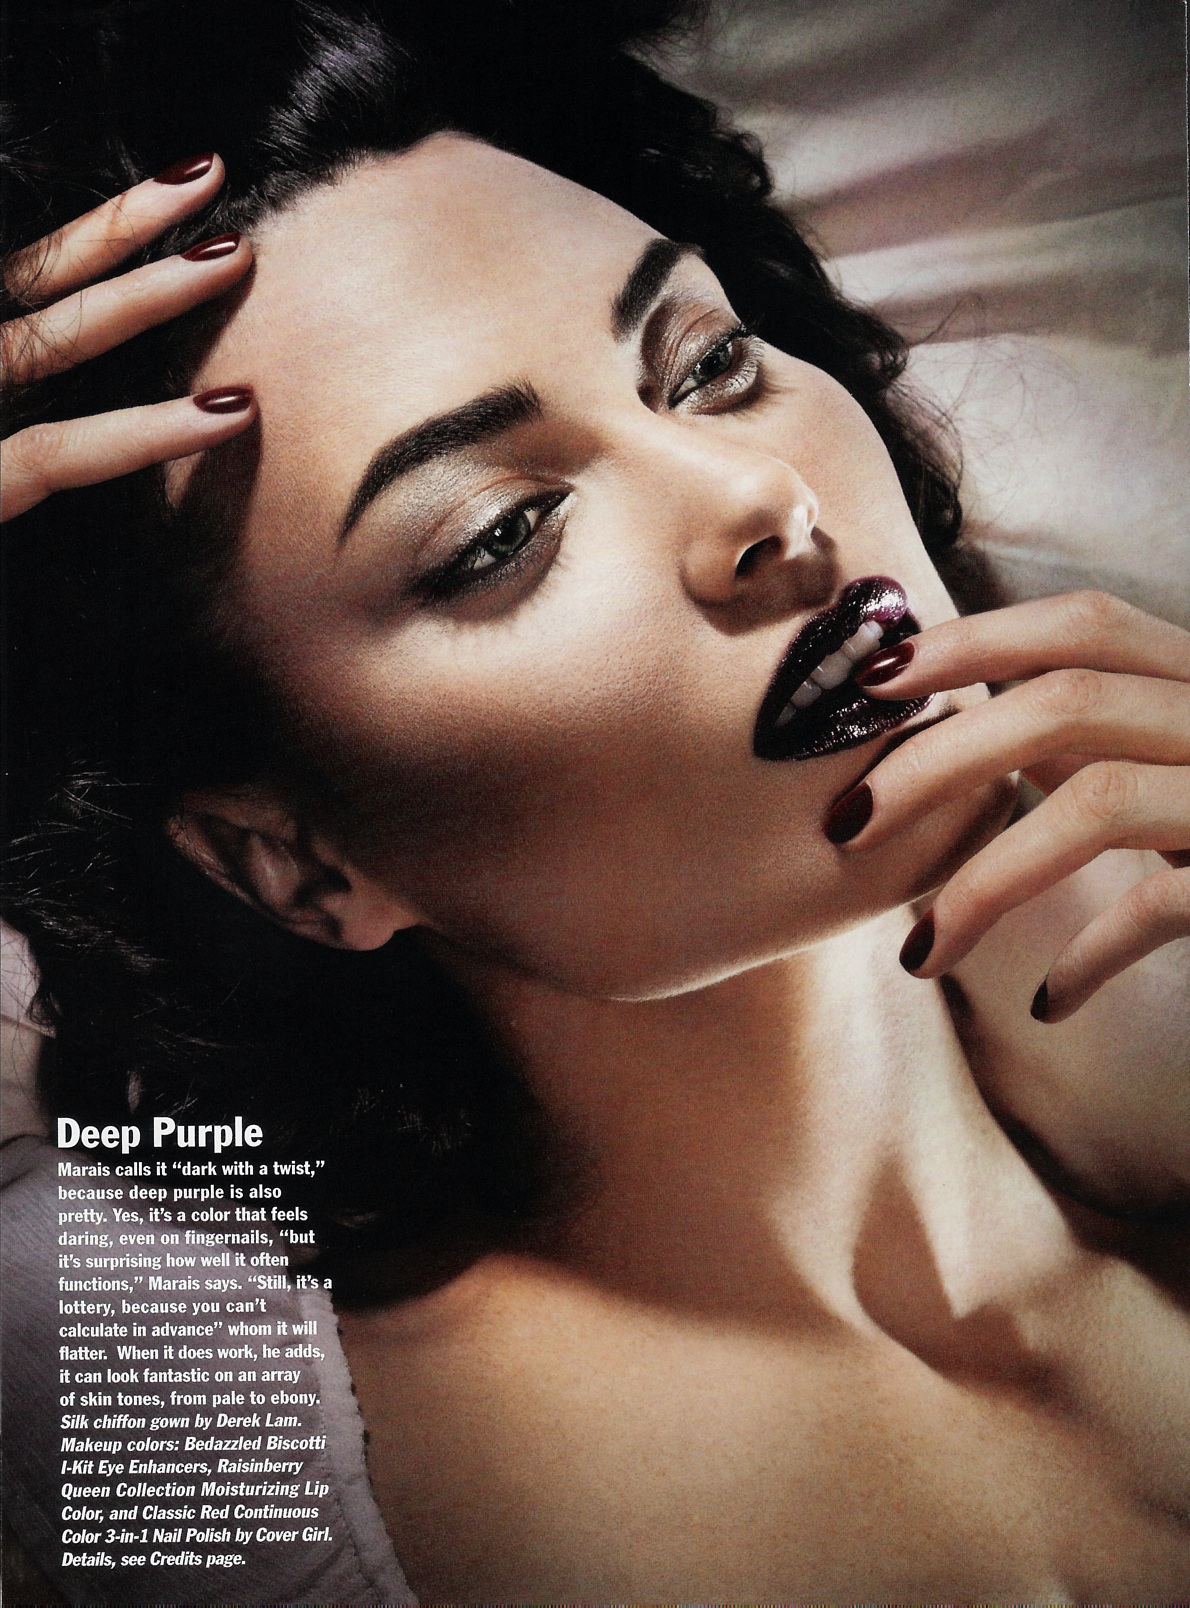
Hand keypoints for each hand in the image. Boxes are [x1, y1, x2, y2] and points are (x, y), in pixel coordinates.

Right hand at [1, 152, 254, 521]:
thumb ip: (29, 425)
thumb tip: (54, 411)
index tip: (168, 194)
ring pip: (56, 337)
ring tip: (237, 257)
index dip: (92, 237)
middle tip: (209, 176)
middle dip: (126, 228)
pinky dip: (148, 434)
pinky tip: (227, 415)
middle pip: (41, 282)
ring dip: (147, 293)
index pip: (25, 277)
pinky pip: (58, 452)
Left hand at [826, 590, 1189, 1020]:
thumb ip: (1106, 735)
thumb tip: (959, 736)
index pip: (1086, 624)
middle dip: (938, 758)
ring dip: (985, 878)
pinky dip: (1095, 952)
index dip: (972, 638)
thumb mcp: (1184, 752)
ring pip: (1097, 801)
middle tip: (843, 823)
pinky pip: (1168, 902)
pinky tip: (1050, 1000)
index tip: (874, 676)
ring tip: (919, 951)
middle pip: (1066, 703)